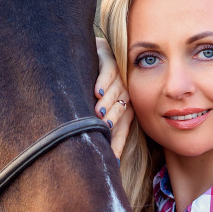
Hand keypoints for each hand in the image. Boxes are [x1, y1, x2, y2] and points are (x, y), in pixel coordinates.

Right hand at [95, 37, 132, 158]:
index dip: (117, 143)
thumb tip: (88, 153)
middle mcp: (124, 93)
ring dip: (108, 102)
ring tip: (99, 112)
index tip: (112, 159)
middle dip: (113, 120)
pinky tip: (97, 90)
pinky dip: (103, 81)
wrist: (93, 51)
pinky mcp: (109, 58)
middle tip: (104, 128)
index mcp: (124, 107)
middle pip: (121, 110)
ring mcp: (118, 76)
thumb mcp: (93, 106)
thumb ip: (94, 126)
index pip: (122, 128)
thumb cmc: (91, 83)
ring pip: (116, 91)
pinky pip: (109, 71)